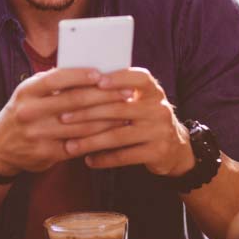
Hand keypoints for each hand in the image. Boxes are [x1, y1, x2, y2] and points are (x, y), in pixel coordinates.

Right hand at [0, 68, 133, 175]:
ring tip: (126, 112)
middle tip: (127, 93)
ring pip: (81, 125)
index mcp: (27, 91)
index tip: (103, 73)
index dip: (81, 75)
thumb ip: (53, 83)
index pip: (57, 78)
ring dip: (108, 119)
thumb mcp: (30, 93)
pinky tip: (113, 133)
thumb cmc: (23, 111)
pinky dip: (98, 138)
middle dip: (105, 96)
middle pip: (74, 101)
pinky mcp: (46, 154)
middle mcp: (30, 112)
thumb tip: (91, 71)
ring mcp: (38, 134)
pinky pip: (78, 145)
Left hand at [59, 68, 195, 175]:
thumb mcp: (140, 101)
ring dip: (90, 141)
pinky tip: (88, 160)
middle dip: (87, 113)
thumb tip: (78, 82)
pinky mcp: (157, 152)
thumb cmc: (144, 118)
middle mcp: (159, 109)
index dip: (119, 78)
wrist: (175, 148)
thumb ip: (118, 93)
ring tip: (70, 145)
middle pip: (119, 109)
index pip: (139, 78)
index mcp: (153, 91)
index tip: (97, 81)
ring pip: (118, 135)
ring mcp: (159, 131)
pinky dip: (104, 159)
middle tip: (63, 118)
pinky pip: (125, 156)